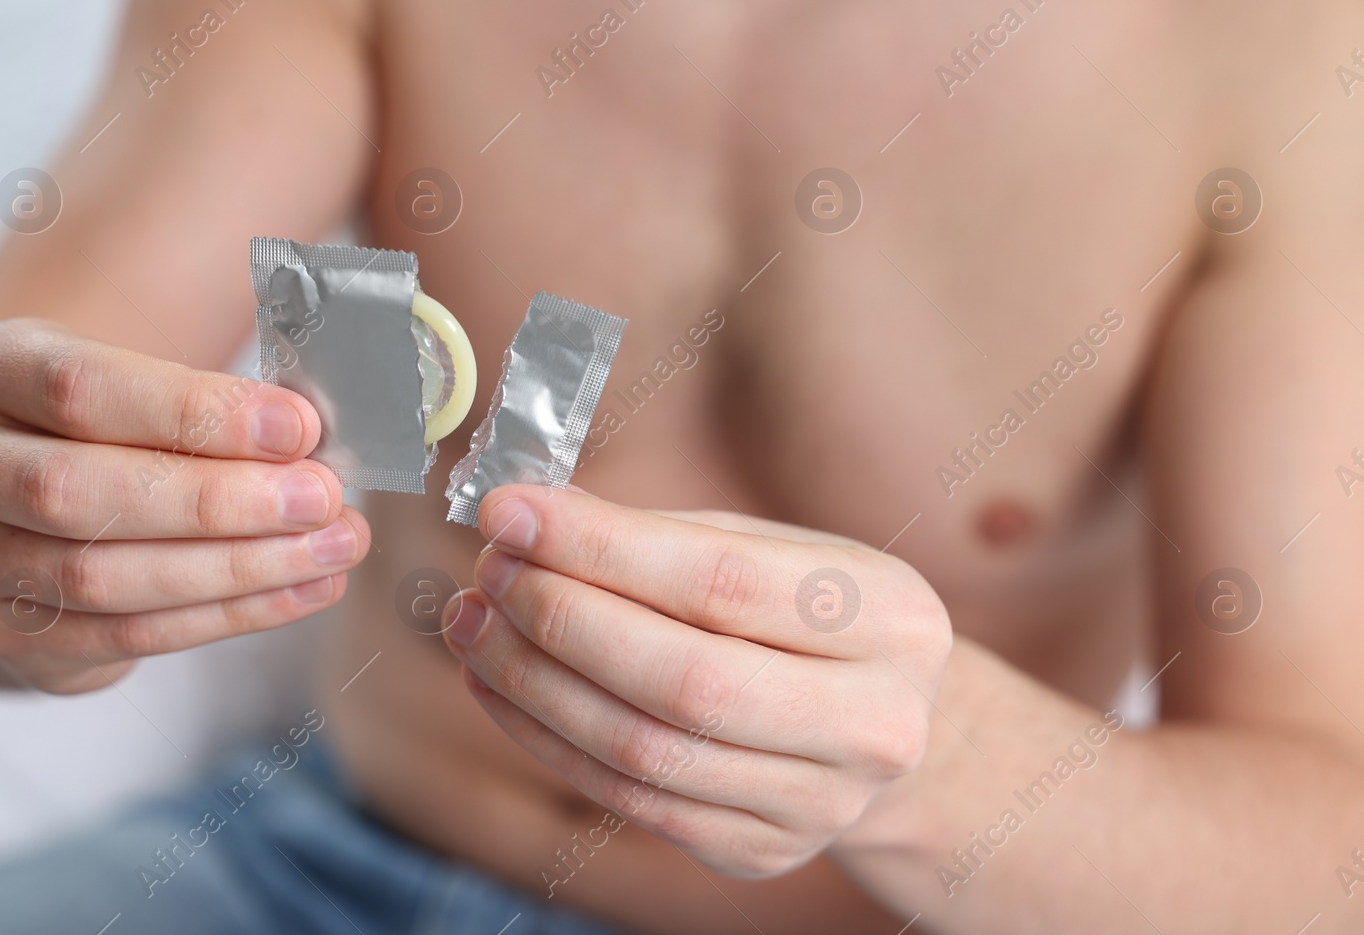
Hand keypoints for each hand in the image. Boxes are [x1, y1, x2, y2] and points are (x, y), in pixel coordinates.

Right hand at [0, 319, 366, 692]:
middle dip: (218, 502)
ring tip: (333, 547)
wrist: (30, 491)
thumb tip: (308, 436)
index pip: (80, 387)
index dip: (195, 412)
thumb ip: (212, 396)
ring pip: (100, 576)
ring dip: (237, 568)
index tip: (298, 427)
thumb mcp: (142, 373)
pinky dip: (229, 614)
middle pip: (78, 492)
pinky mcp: (3, 631)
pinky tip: (304, 589)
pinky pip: (125, 634)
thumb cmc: (114, 418)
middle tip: (323, 498)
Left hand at [440, 485, 950, 878]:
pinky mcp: (761, 851)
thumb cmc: (814, 618)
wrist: (885, 730)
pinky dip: (548, 739)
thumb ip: (665, 537)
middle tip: (488, 570)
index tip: (509, 511)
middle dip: (561, 618)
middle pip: (684, 678)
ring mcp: (821, 803)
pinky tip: (498, 685)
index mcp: (890, 618)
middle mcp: (872, 722)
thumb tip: (531, 520)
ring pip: (645, 750)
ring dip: (534, 683)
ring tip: (473, 622)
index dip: (601, 546)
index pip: (722, 581)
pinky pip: (631, 800)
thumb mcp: (776, 552)